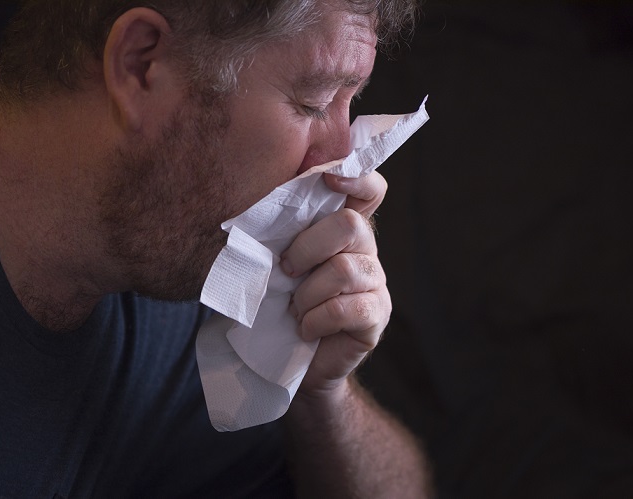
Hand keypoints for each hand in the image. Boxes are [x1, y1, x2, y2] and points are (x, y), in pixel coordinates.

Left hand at [281, 172, 390, 396]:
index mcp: (343, 229)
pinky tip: (306, 329)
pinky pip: (350, 307)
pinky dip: (318, 319)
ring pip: (344, 270)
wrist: (295, 365)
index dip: (357, 177)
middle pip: (350, 225)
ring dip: (308, 294)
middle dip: (307, 248)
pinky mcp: (377, 315)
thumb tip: (255, 199)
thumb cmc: (281, 306)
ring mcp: (375, 283)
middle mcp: (366, 250)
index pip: (370, 189)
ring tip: (295, 310)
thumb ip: (281, 233)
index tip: (327, 180)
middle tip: (286, 271)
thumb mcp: (276, 264)